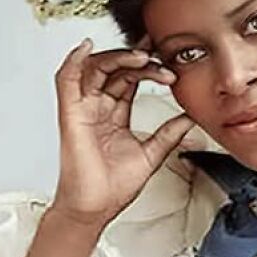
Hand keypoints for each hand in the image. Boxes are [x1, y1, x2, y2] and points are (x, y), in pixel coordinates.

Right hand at [51, 34, 194, 226]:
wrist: (95, 209)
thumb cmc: (112, 187)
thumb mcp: (152, 154)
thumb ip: (169, 133)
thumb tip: (190, 118)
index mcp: (114, 115)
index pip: (130, 78)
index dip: (147, 66)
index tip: (168, 63)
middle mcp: (97, 108)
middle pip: (115, 69)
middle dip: (138, 58)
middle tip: (159, 57)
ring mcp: (83, 109)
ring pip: (95, 68)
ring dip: (118, 57)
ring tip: (142, 58)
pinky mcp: (71, 114)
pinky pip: (67, 80)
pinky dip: (74, 60)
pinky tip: (87, 47)